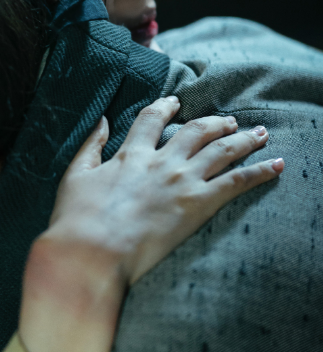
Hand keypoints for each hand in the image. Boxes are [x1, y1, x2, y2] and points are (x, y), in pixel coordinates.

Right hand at [47, 96, 281, 282]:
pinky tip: (275, 164)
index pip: (152, 119)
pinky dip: (259, 171)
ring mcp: (182, 181)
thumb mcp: (76, 174)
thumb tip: (102, 120)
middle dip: (215, 123)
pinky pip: (237, 182)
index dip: (165, 107)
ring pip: (222, 151)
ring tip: (258, 134)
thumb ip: (91, 145)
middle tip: (229, 121)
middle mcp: (162, 161)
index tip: (174, 101)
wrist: (92, 250)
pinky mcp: (199, 205)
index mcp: (131, 153)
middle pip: (196, 131)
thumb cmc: (78, 217)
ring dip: (243, 140)